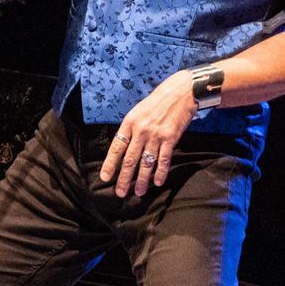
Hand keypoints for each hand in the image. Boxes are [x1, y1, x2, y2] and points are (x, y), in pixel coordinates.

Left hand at [100, 70, 197, 197]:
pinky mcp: (170, 138)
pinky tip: (158, 182)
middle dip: (124, 178)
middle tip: (120, 192)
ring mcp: (155, 135)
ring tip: (138, 192)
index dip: (110, 164)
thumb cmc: (157, 103)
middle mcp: (140, 130)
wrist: (179, 93)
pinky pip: (163, 159)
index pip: (116, 147)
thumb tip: (122, 148)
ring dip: (142, 180)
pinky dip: (160, 172)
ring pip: (146, 163)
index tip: (105, 178)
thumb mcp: (137, 112)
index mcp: (129, 123)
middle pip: (130, 159)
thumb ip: (130, 129)